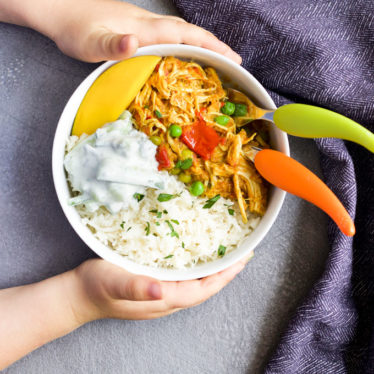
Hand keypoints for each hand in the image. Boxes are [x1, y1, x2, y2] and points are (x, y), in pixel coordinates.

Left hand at [43, 0, 240, 63]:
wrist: (59, 9)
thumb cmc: (74, 29)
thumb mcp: (89, 43)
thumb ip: (113, 44)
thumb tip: (135, 42)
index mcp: (143, 27)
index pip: (183, 35)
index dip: (209, 45)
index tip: (231, 58)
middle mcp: (147, 23)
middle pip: (188, 31)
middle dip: (214, 45)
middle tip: (235, 61)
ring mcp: (143, 23)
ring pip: (181, 31)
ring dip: (203, 43)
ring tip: (220, 57)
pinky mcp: (137, 27)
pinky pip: (170, 35)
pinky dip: (186, 43)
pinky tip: (188, 51)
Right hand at [69, 257, 249, 321]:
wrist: (79, 294)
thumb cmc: (96, 288)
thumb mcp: (114, 283)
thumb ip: (136, 287)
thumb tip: (161, 290)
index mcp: (163, 299)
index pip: (203, 289)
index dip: (224, 275)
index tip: (242, 259)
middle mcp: (167, 299)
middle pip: (205, 287)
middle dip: (225, 272)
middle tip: (241, 253)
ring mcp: (161, 294)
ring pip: (196, 283)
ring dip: (213, 270)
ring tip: (226, 255)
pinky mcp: (154, 286)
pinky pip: (183, 278)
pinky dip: (196, 268)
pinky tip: (196, 257)